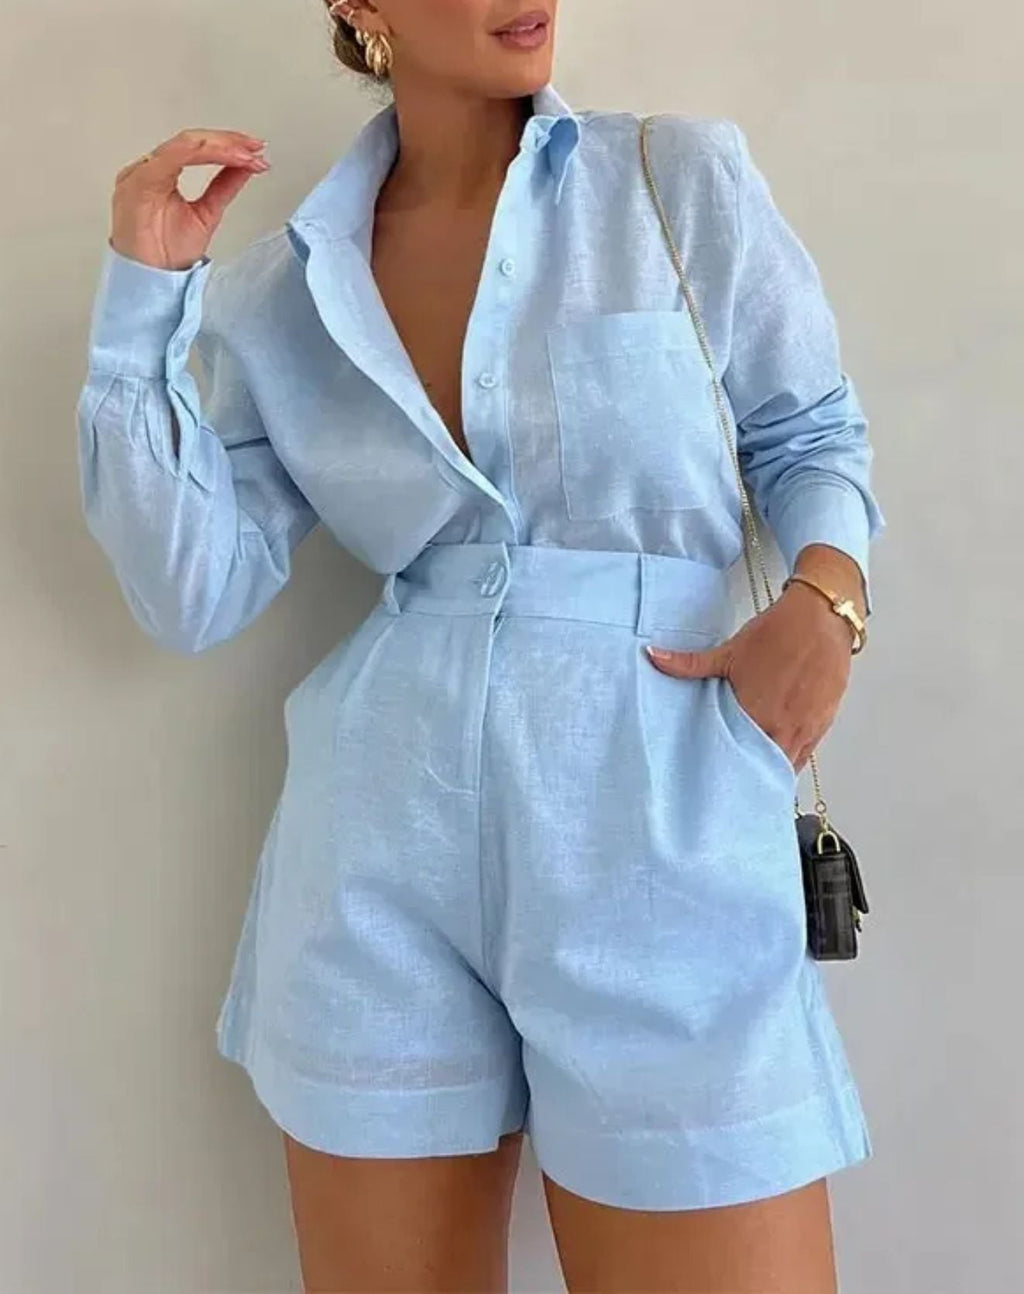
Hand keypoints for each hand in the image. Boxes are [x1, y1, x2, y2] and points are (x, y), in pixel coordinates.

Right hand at [109, 128, 269, 270]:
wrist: (150, 281)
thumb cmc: (167, 254)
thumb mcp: (207, 213)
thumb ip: (223, 186)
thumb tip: (245, 166)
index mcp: (159, 175)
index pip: (195, 148)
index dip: (227, 145)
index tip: (255, 151)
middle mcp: (148, 169)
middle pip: (191, 141)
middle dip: (228, 142)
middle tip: (255, 148)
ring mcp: (140, 174)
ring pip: (184, 145)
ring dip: (220, 146)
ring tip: (246, 154)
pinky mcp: (138, 183)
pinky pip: (172, 157)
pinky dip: (202, 154)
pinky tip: (227, 155)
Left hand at [645, 581, 853, 772]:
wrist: (820, 619)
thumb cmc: (778, 633)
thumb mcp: (729, 651)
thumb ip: (690, 664)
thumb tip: (653, 655)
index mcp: (755, 713)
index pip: (733, 754)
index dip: (721, 766)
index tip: (709, 775)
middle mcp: (781, 726)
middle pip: (759, 765)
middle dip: (744, 773)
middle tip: (727, 781)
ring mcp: (804, 728)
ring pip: (783, 765)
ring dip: (767, 770)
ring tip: (750, 777)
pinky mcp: (821, 725)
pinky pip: (804, 756)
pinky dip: (789, 762)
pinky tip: (776, 764)